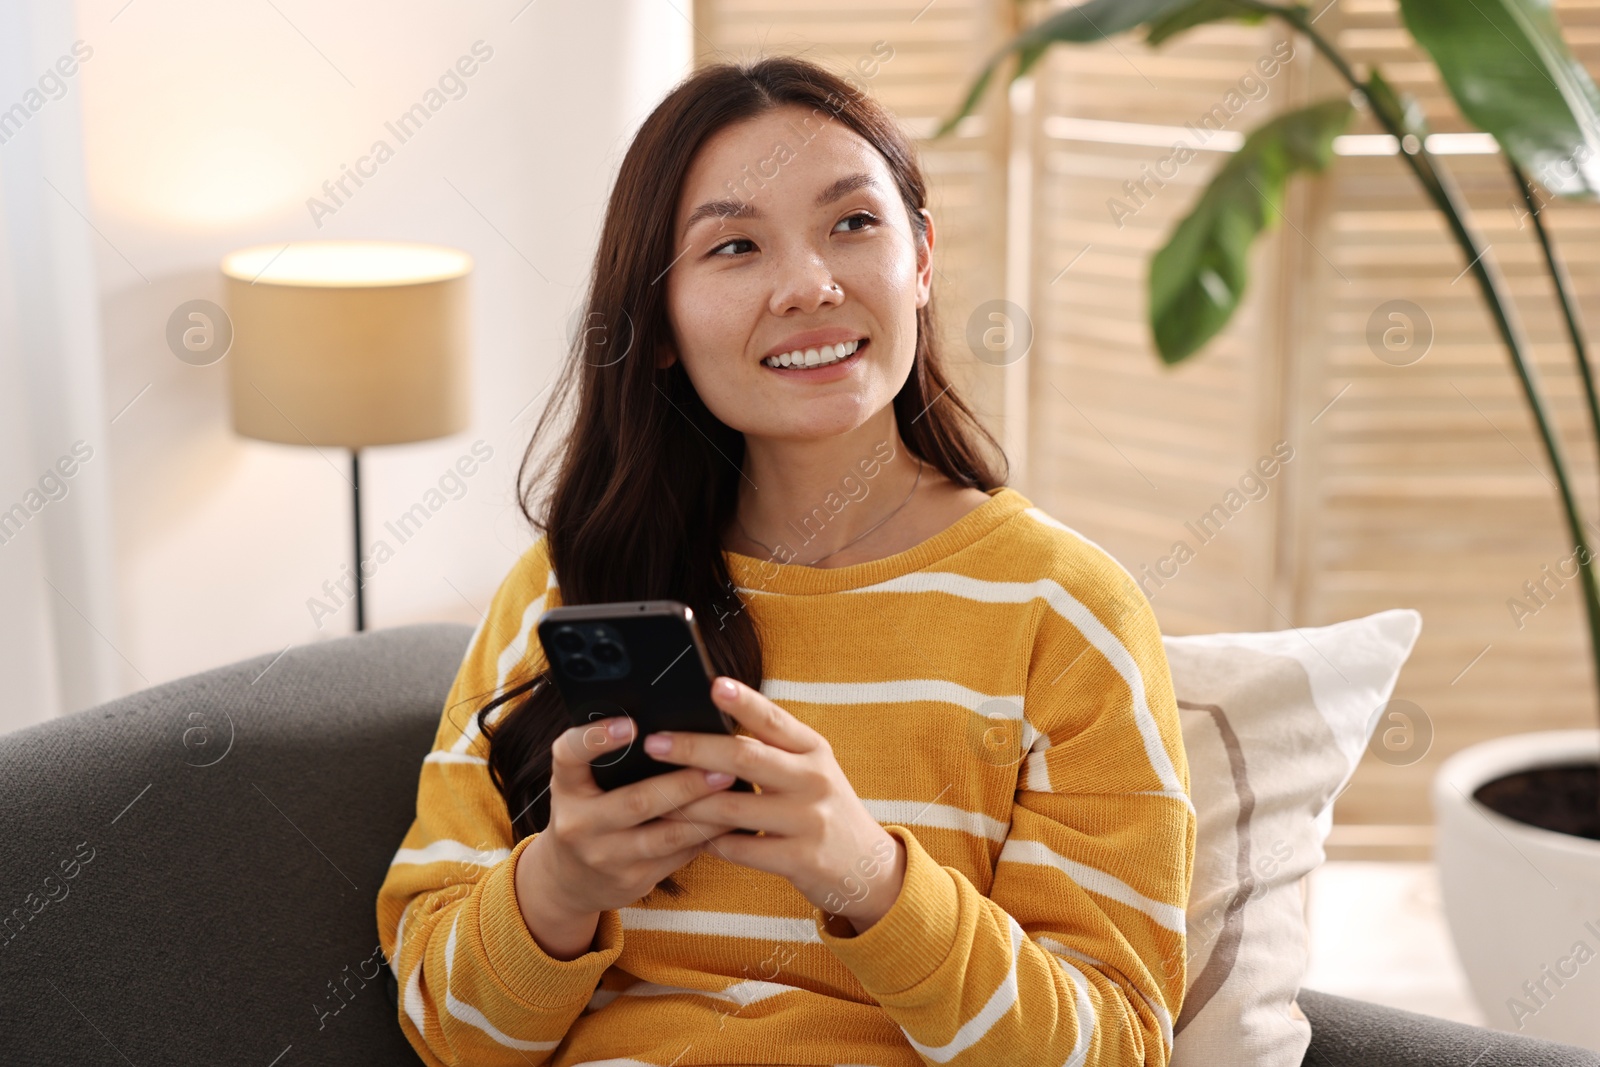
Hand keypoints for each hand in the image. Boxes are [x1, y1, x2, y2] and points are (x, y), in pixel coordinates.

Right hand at [526, 715, 741, 918]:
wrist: (568, 880)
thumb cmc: (587, 812)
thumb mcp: (581, 784)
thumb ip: (609, 758)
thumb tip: (670, 726)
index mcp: (565, 787)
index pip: (569, 755)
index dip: (596, 738)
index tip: (631, 723)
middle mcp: (579, 824)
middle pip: (636, 801)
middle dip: (683, 783)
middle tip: (718, 764)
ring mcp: (605, 857)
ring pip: (666, 835)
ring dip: (706, 812)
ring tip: (734, 788)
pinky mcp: (631, 880)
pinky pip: (677, 856)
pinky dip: (706, 836)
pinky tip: (729, 819)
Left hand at [643, 677, 906, 933]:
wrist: (869, 869)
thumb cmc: (824, 811)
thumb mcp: (811, 771)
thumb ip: (773, 751)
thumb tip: (711, 728)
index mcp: (813, 750)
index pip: (774, 719)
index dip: (744, 701)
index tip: (713, 685)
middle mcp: (814, 779)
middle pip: (745, 757)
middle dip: (694, 748)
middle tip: (654, 743)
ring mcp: (809, 820)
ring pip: (733, 807)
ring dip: (689, 803)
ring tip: (656, 798)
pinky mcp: (802, 859)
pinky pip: (740, 849)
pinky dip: (709, 843)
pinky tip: (690, 838)